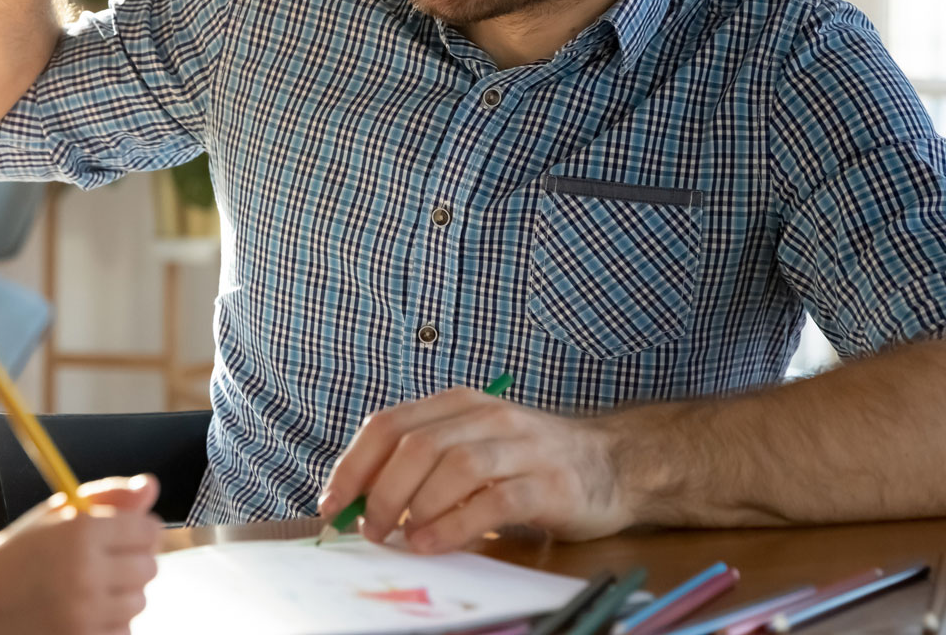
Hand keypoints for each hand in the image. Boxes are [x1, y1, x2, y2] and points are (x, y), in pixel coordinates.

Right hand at [0, 475, 162, 634]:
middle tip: (103, 563)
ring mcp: (83, 612)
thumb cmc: (22, 552)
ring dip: (121, 595)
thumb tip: (150, 486)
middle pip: (149, 567)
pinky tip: (86, 612)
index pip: (149, 530)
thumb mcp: (60, 512)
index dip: (138, 532)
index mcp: (82, 531)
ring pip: (139, 602)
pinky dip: (110, 623)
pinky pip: (124, 631)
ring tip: (90, 589)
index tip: (125, 536)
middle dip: (131, 563)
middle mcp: (85, 572)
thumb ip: (110, 496)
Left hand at [316, 388, 632, 552]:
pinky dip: (455, 524)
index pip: (388, 424)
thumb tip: (359, 502)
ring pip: (452, 466)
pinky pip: (493, 500)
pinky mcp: (549, 482)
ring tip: (399, 538)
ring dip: (414, 506)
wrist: (614, 463)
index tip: (331, 503)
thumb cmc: (531, 461)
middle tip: (369, 528)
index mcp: (459, 403)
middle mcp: (487, 416)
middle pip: (416, 445)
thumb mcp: (473, 446)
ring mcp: (521, 446)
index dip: (353, 465)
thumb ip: (424, 465)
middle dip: (380, 491)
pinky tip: (433, 543)